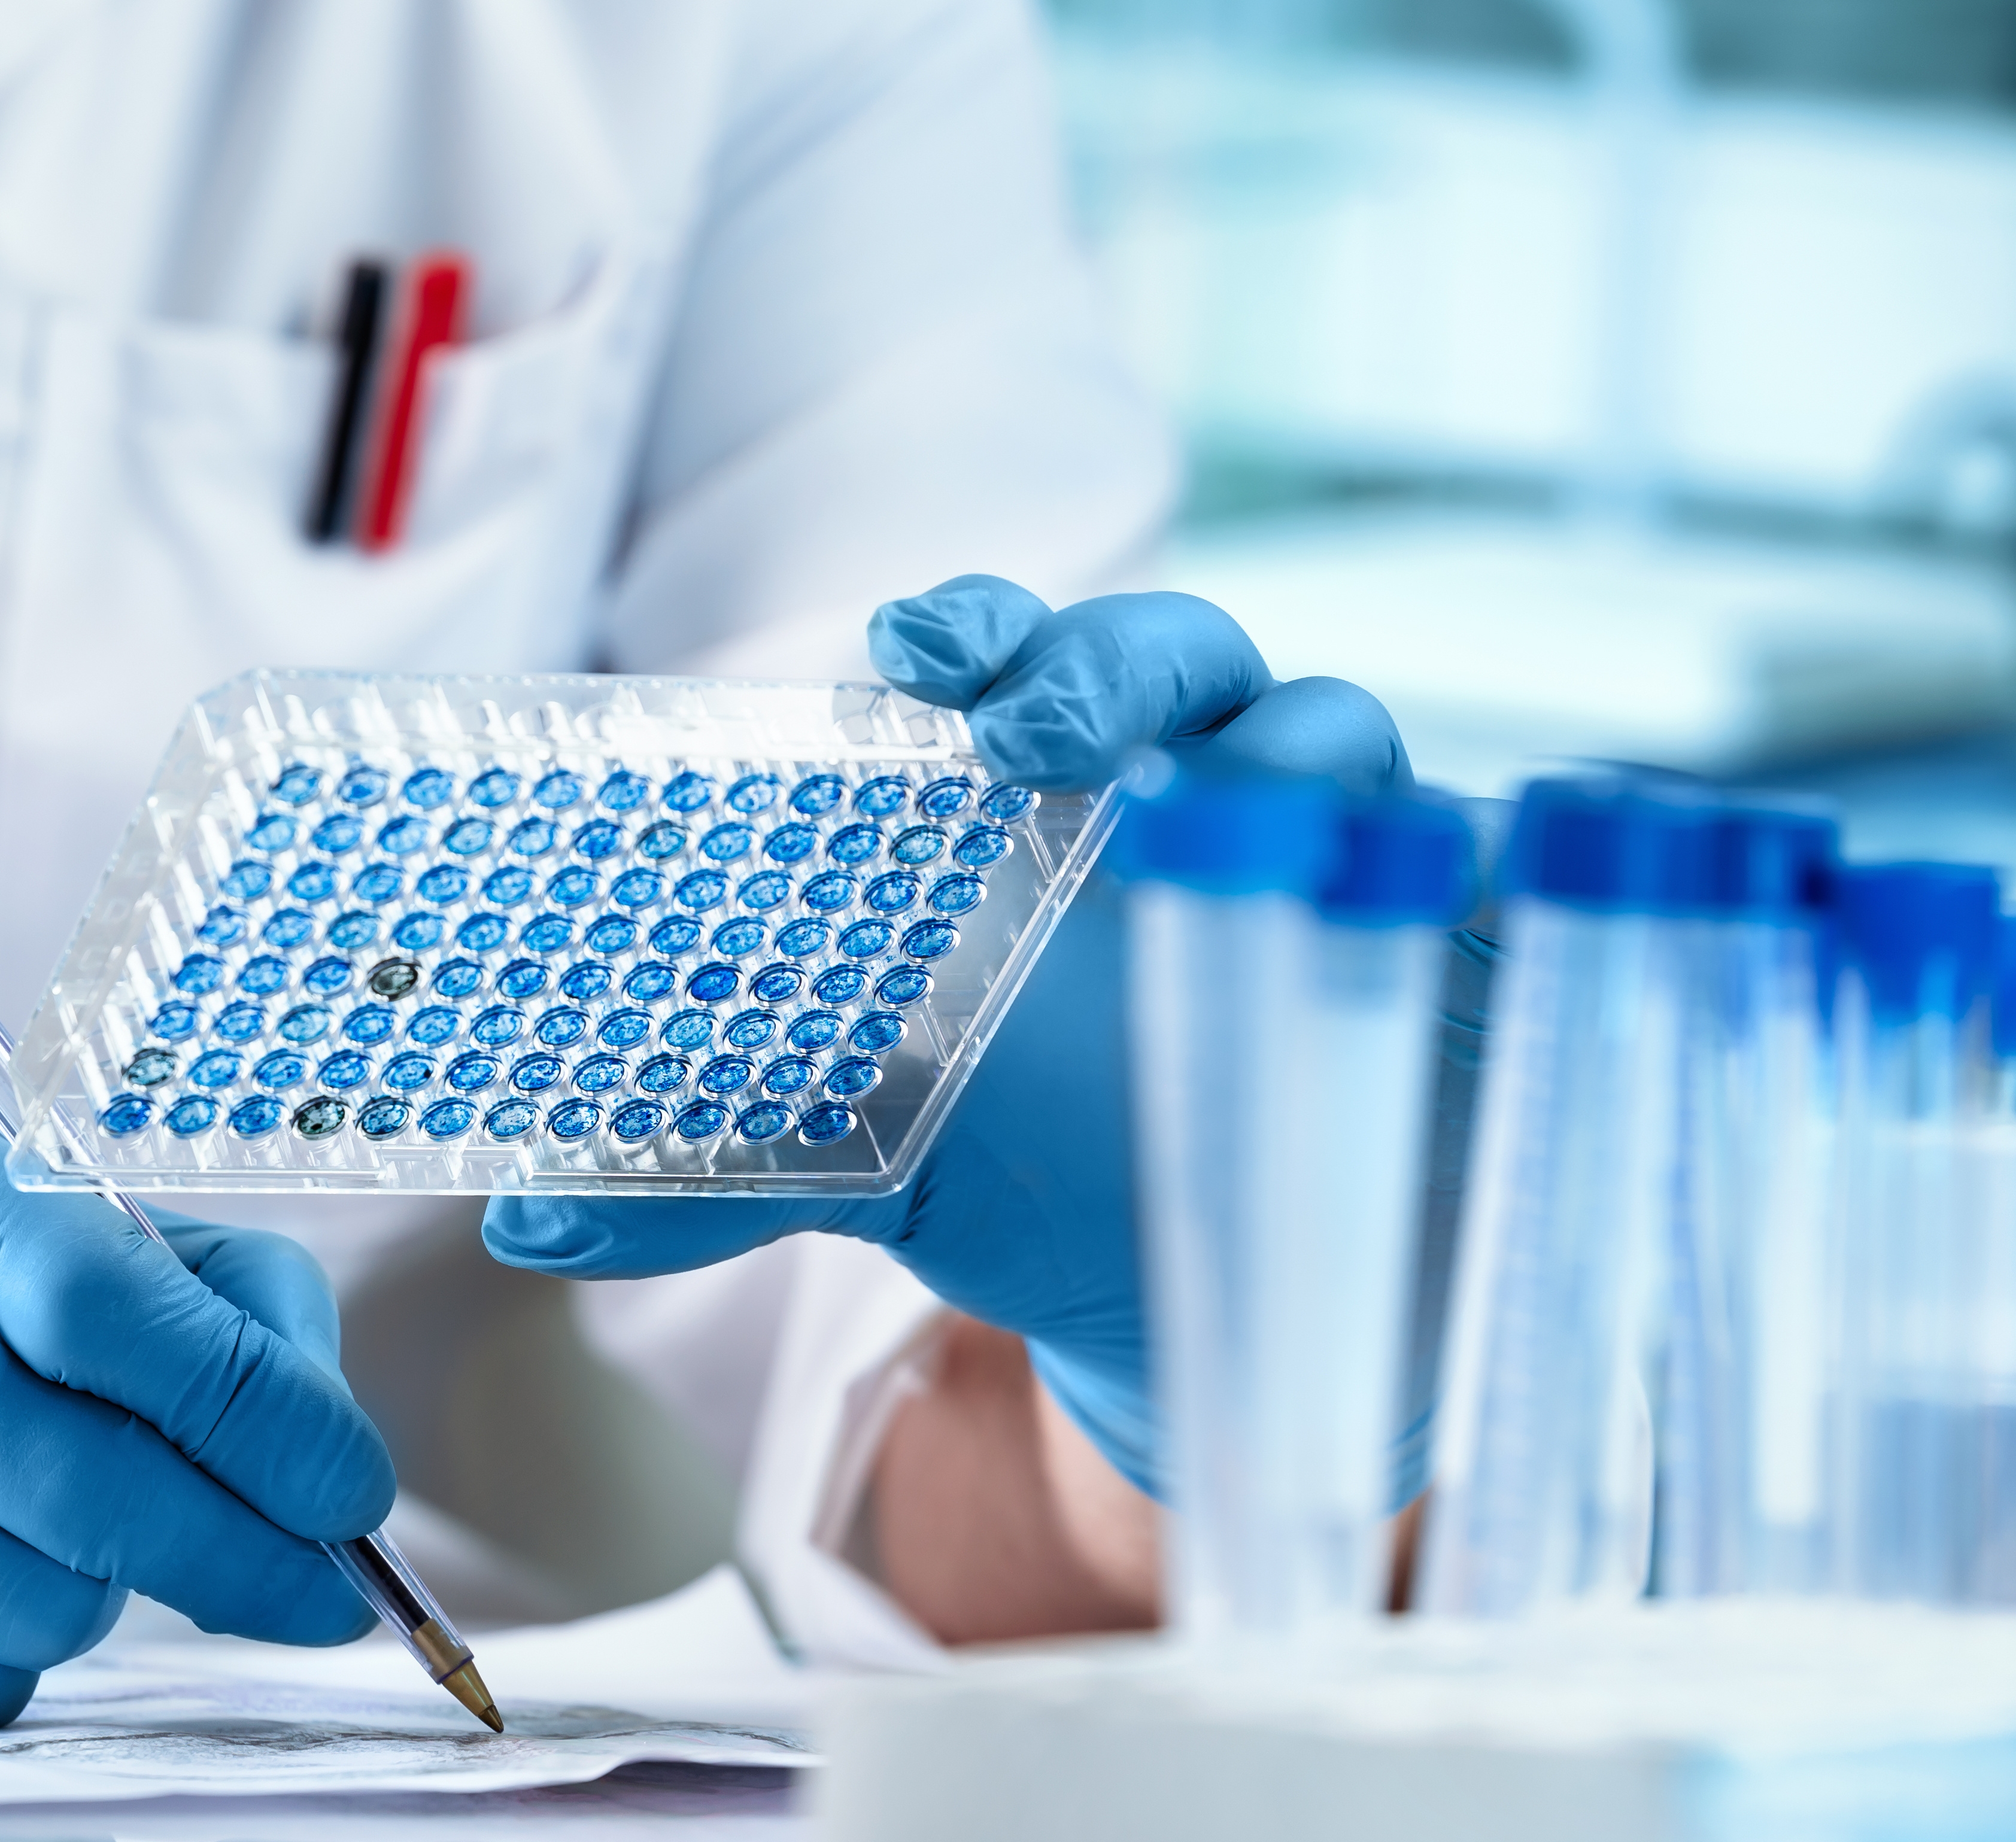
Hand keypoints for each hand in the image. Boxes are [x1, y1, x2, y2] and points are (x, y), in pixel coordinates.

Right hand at [0, 1083, 392, 1725]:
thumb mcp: (3, 1205)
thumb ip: (178, 1297)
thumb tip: (329, 1454)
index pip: (117, 1299)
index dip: (262, 1412)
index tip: (350, 1492)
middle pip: (101, 1488)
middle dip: (241, 1554)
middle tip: (323, 1592)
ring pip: (48, 1597)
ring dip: (90, 1581)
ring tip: (10, 1501)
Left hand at [483, 576, 1415, 1490]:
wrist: (1234, 1294)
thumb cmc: (1061, 1168)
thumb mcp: (886, 1164)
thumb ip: (721, 1166)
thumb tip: (531, 1215)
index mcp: (1045, 817)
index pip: (1013, 671)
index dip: (977, 634)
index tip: (912, 648)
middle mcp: (1193, 799)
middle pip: (1179, 656)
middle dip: (1112, 663)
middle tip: (1035, 728)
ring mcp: (1338, 857)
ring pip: (1339, 732)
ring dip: (1287, 755)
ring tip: (1221, 821)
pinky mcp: (1466, 939)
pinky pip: (1484, 861)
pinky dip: (1454, 865)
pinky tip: (1415, 900)